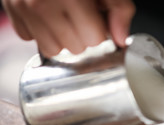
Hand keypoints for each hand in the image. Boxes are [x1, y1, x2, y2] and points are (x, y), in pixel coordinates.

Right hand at [2, 0, 134, 56]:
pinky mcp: (12, 12)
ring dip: (61, 38)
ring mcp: (24, 9)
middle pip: (75, 48)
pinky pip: (30, 39)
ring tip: (63, 16)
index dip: (99, 29)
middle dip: (82, 35)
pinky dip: (40, 31)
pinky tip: (47, 16)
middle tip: (79, 14)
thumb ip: (119, 9)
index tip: (95, 17)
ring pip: (52, 49)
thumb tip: (121, 38)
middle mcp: (44, 5)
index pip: (95, 39)